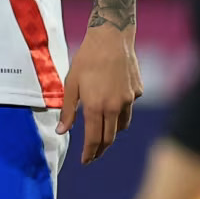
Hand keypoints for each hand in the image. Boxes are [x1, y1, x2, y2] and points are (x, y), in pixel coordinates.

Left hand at [58, 24, 141, 163]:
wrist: (111, 37)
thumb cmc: (87, 59)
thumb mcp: (71, 84)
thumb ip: (68, 111)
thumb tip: (61, 131)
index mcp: (96, 107)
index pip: (94, 140)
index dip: (90, 153)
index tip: (86, 161)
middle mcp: (115, 107)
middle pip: (110, 138)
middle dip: (101, 149)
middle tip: (93, 154)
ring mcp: (129, 100)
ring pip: (122, 125)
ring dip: (112, 132)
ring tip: (103, 131)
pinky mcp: (138, 91)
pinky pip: (129, 107)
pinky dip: (121, 111)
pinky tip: (113, 102)